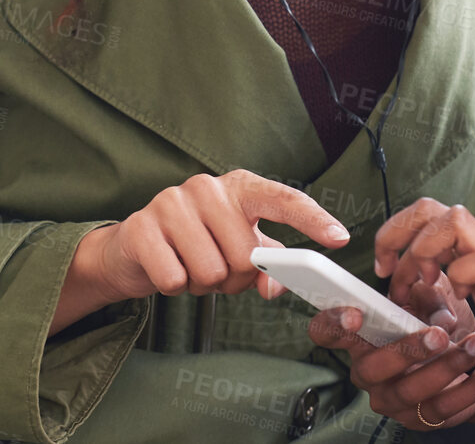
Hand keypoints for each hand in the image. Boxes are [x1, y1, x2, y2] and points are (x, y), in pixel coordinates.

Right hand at [88, 169, 349, 300]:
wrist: (134, 248)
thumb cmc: (198, 246)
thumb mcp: (238, 251)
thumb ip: (267, 266)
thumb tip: (275, 287)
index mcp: (239, 187)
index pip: (283, 199)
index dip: (313, 220)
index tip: (340, 238)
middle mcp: (207, 186)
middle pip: (245, 256)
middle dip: (233, 276)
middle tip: (214, 267)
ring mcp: (171, 202)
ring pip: (211, 272)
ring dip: (202, 284)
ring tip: (189, 265)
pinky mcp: (141, 228)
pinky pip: (174, 280)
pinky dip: (174, 287)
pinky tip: (166, 268)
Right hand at [306, 272, 474, 431]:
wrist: (468, 360)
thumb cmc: (436, 322)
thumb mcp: (430, 300)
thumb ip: (428, 296)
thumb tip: (439, 316)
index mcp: (360, 339)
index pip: (328, 333)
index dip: (334, 325)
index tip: (355, 314)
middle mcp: (368, 373)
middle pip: (375, 368)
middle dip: (408, 351)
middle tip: (439, 334)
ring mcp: (393, 401)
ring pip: (413, 390)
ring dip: (449, 366)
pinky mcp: (421, 420)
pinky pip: (446, 408)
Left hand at [373, 198, 474, 382]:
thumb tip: (433, 288)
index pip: (434, 215)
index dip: (400, 234)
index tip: (386, 266)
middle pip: (430, 207)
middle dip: (395, 236)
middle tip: (386, 273)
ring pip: (446, 221)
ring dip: (418, 256)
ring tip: (417, 290)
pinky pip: (472, 261)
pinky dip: (454, 282)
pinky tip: (464, 307)